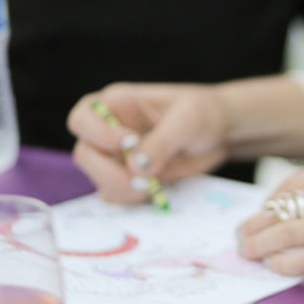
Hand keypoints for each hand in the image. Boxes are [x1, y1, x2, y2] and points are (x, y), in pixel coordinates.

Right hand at [68, 83, 231, 200]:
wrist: (221, 132)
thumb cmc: (204, 112)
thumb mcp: (188, 120)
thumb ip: (162, 141)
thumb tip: (135, 167)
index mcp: (117, 104)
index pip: (83, 118)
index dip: (97, 134)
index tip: (129, 143)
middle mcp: (110, 129)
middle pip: (85, 154)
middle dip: (109, 171)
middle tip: (144, 180)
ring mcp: (117, 156)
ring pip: (98, 179)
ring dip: (122, 188)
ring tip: (155, 186)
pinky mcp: (129, 177)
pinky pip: (115, 194)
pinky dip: (131, 199)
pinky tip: (156, 191)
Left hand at [237, 155, 303, 275]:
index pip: (291, 185)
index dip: (270, 202)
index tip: (262, 212)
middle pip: (283, 210)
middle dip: (257, 225)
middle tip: (242, 237)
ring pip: (290, 235)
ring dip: (263, 246)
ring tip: (248, 253)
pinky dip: (287, 263)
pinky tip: (277, 266)